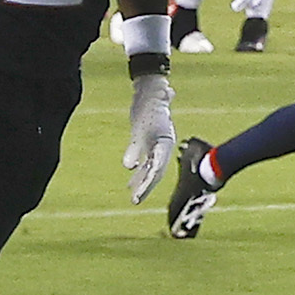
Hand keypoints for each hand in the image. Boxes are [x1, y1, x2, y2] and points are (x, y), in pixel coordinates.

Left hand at [123, 71, 174, 203]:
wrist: (150, 94)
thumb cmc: (147, 109)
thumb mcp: (139, 129)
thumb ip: (135, 148)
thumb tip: (129, 167)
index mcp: (165, 144)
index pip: (157, 169)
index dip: (148, 184)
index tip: (138, 196)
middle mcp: (164, 148)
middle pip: (156, 172)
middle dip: (146, 187)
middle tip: (135, 201)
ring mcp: (158, 146)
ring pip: (151, 169)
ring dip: (142, 182)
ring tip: (133, 196)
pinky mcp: (150, 144)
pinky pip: (146, 162)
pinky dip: (138, 172)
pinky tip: (130, 182)